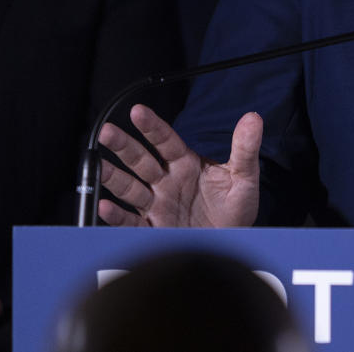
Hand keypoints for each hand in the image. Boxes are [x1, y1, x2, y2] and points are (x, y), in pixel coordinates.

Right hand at [98, 104, 262, 227]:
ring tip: (99, 165)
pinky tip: (106, 207)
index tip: (137, 111)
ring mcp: (158, 204)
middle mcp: (167, 181)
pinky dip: (117, 216)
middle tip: (107, 132)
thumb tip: (253, 118)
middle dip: (124, 146)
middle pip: (141, 160)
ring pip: (131, 187)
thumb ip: (245, 148)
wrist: (233, 241)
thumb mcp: (244, 176)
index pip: (165, 141)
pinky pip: (131, 221)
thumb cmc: (237, 207)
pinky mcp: (154, 228)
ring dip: (114, 176)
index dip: (152, 127)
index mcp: (186, 164)